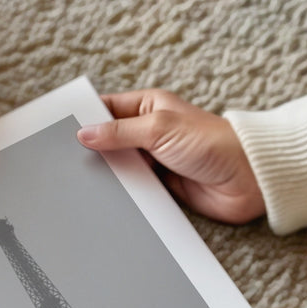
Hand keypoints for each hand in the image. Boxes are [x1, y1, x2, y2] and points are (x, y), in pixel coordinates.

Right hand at [76, 89, 264, 223]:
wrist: (246, 180)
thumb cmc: (212, 143)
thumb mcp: (159, 129)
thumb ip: (119, 132)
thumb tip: (85, 133)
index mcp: (148, 107)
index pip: (107, 109)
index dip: (85, 118)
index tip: (60, 131)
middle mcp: (149, 132)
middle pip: (109, 141)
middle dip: (91, 151)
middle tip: (63, 162)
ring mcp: (154, 161)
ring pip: (119, 168)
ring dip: (106, 175)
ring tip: (78, 183)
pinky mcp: (161, 187)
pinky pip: (133, 190)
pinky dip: (122, 194)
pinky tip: (105, 200)